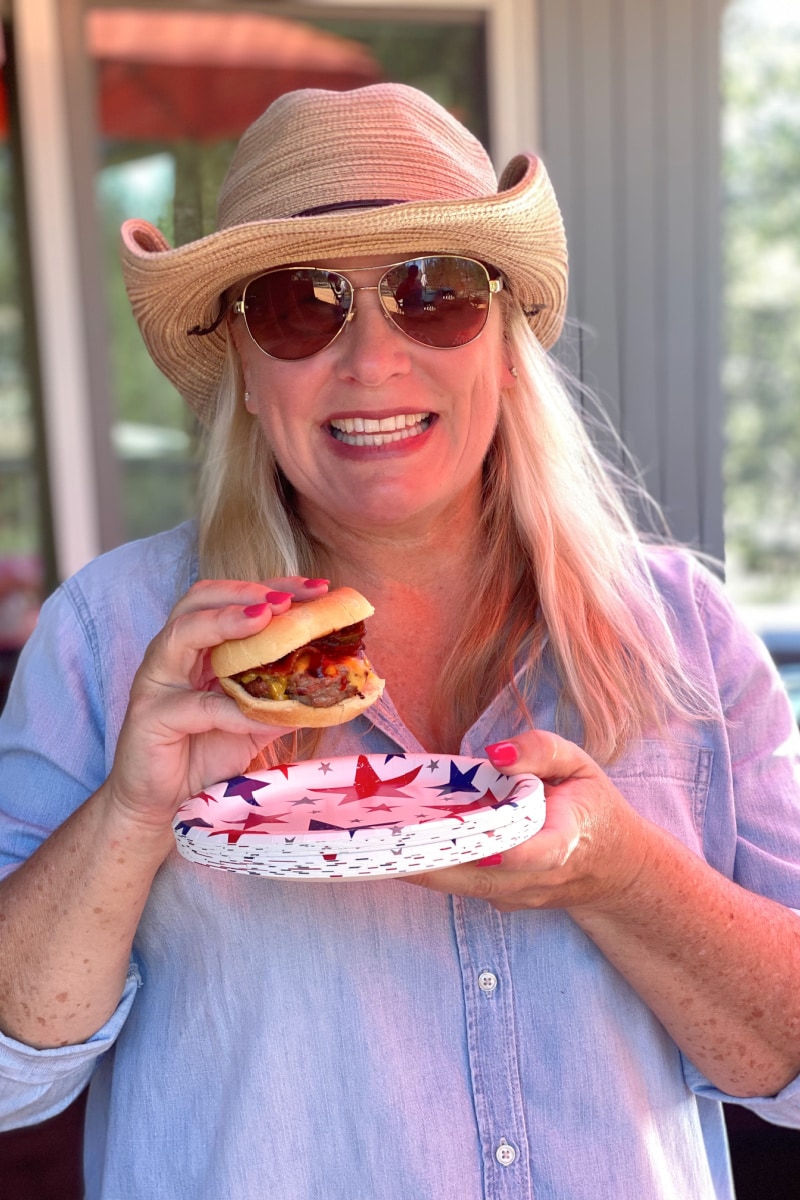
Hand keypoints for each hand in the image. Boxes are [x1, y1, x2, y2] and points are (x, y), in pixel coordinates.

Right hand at [106, 576, 327, 835]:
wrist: (164, 806)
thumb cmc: (206, 753)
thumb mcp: (256, 720)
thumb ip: (284, 699)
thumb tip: (332, 687)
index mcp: (199, 646)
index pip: (232, 598)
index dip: (273, 586)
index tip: (317, 588)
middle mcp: (173, 654)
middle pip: (200, 599)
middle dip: (247, 591)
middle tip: (287, 599)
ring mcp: (156, 682)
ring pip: (183, 633)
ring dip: (226, 620)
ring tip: (265, 618)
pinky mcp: (149, 717)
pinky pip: (193, 705)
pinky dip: (230, 707)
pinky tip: (258, 712)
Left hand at [405, 730, 646, 912]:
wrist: (615, 869)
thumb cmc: (592, 807)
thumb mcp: (580, 765)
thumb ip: (541, 750)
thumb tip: (495, 754)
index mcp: (567, 838)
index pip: (537, 852)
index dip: (505, 849)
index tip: (472, 842)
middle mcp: (539, 878)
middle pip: (481, 875)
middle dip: (432, 857)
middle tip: (386, 836)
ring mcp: (517, 896)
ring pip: (463, 886)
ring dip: (420, 864)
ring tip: (378, 837)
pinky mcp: (500, 901)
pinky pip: (462, 886)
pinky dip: (431, 866)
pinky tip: (397, 842)